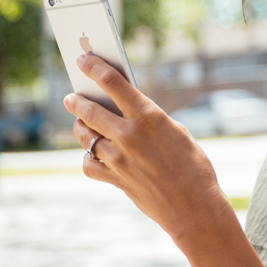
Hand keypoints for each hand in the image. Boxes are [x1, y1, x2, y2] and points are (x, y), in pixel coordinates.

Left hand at [63, 55, 233, 242]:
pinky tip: (93, 154)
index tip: (82, 60)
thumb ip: (150, 120)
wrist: (195, 207)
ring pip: (85, 136)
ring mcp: (119, 159)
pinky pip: (89, 164)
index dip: (94, 68)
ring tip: (80, 123)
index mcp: (149, 116)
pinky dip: (89, 158)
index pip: (113, 83)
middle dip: (77, 101)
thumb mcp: (177, 133)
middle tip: (71, 97)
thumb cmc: (194, 167)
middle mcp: (129, 135)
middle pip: (90, 110)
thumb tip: (129, 112)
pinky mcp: (115, 180)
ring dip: (80, 127)